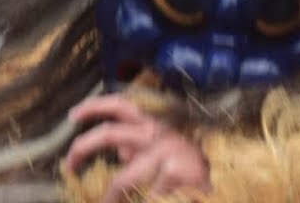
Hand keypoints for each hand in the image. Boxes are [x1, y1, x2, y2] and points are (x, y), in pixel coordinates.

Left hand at [65, 94, 210, 202]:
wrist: (230, 182)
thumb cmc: (192, 170)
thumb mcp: (165, 154)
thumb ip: (142, 149)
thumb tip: (121, 150)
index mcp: (155, 128)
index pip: (121, 107)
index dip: (94, 108)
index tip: (73, 116)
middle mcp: (160, 135)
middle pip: (111, 133)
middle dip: (84, 147)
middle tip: (69, 164)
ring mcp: (169, 154)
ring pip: (124, 178)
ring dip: (111, 197)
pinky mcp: (177, 173)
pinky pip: (147, 196)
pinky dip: (139, 201)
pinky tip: (155, 200)